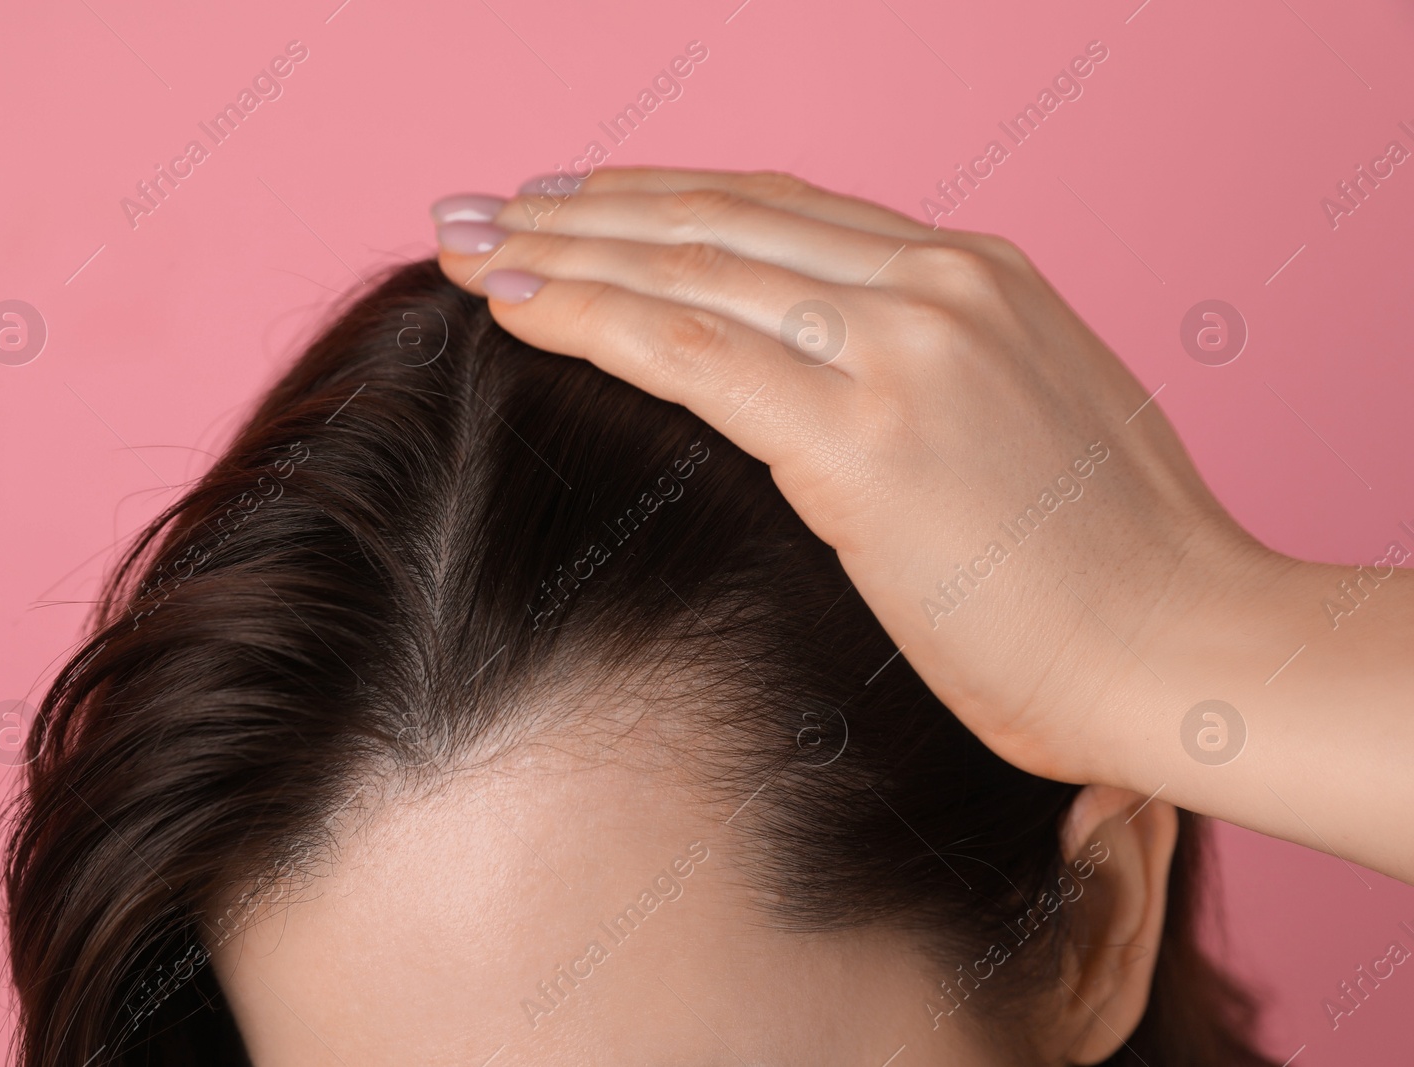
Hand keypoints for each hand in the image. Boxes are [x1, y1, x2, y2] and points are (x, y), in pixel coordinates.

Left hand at [430, 167, 1260, 787]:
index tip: (582, 202)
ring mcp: (900, 348)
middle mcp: (934, 285)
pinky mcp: (863, 436)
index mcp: (978, 278)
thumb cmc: (1121, 579)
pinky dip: (588, 315)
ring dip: (562, 247)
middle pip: (718, 218)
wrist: (1193, 651)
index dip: (666, 198)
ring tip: (470, 239)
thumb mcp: (1036, 431)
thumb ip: (944, 384)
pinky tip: (512, 302)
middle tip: (486, 204)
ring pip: (688, 264)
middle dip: (585, 207)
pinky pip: (688, 350)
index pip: (782, 211)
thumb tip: (856, 397)